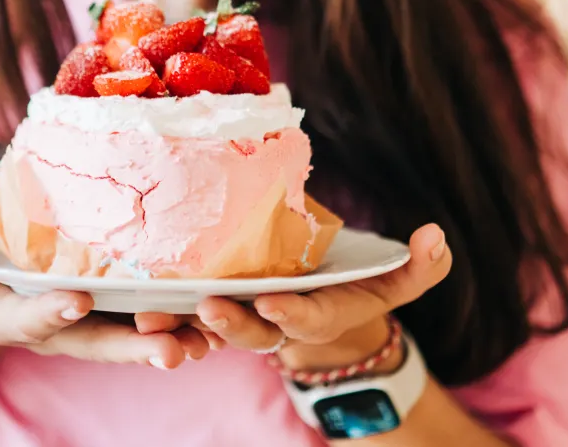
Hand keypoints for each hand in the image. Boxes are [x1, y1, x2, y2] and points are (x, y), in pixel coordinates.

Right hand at [0, 234, 210, 392]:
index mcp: (6, 313)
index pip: (26, 317)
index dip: (48, 312)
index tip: (75, 300)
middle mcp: (51, 326)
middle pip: (93, 343)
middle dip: (130, 346)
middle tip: (172, 349)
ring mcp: (78, 325)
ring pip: (127, 338)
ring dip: (168, 341)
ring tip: (212, 339)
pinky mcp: (101, 315)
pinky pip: (142, 322)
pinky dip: (179, 324)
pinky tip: (220, 317)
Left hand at [136, 224, 450, 370]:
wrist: (316, 298)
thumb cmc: (356, 285)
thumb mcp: (393, 280)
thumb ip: (419, 266)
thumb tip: (436, 236)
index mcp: (315, 315)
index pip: (302, 319)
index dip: (289, 315)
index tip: (273, 303)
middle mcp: (272, 323)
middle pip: (247, 332)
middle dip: (227, 324)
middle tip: (205, 308)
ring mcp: (238, 318)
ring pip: (206, 330)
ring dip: (178, 327)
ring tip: (150, 316)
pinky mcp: (209, 306)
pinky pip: (182, 315)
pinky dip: (161, 313)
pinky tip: (130, 300)